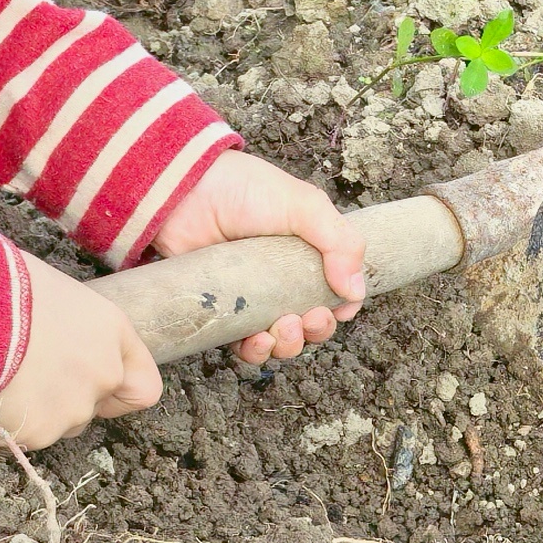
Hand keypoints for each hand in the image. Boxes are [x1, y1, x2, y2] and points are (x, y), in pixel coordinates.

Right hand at [0, 255, 158, 449]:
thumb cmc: (0, 284)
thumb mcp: (50, 288)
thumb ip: (70, 323)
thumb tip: (54, 328)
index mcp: (112, 332)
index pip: (143, 386)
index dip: (119, 389)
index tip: (93, 384)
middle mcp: (104, 373)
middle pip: (94, 407)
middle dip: (66, 398)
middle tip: (27, 373)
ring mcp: (74, 408)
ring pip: (60, 426)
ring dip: (35, 412)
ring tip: (0, 378)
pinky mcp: (38, 432)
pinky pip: (22, 437)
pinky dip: (3, 425)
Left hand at [152, 150, 370, 366]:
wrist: (185, 192)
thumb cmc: (245, 190)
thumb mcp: (305, 205)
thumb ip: (340, 243)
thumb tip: (356, 292)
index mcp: (308, 255)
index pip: (336, 294)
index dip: (341, 309)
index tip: (337, 309)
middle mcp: (283, 279)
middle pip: (311, 324)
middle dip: (316, 331)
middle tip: (307, 318)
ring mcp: (252, 297)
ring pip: (280, 341)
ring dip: (289, 346)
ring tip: (282, 329)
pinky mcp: (223, 309)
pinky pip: (243, 345)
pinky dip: (256, 352)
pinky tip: (257, 339)